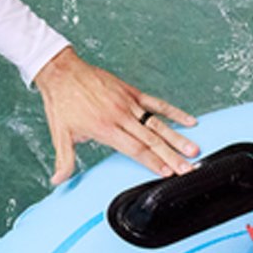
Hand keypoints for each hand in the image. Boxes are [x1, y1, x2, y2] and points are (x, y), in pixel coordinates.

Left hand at [32, 46, 198, 184]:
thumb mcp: (60, 134)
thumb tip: (58, 180)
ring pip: (158, 123)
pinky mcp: (131, 92)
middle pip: (152, 139)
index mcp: (105, 128)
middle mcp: (120, 116)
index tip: (168, 173)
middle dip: (172, 156)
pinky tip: (189, 121)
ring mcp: (128, 103)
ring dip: (177, 137)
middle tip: (188, 168)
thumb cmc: (61, 102)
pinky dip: (174, 112)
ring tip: (194, 149)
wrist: (62, 72)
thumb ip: (64, 160)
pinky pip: (157, 103)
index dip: (153, 162)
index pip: (135, 149)